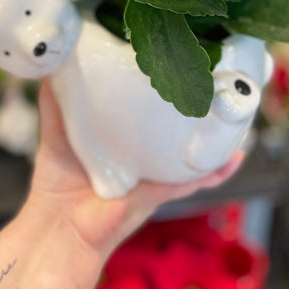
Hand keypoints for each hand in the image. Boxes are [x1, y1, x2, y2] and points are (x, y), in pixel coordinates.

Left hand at [29, 79, 244, 258]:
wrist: (59, 228)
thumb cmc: (57, 182)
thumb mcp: (57, 130)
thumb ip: (56, 99)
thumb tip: (52, 61)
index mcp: (123, 136)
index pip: (146, 108)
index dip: (160, 88)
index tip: (174, 61)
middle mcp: (144, 154)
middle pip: (176, 128)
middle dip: (197, 109)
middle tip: (216, 81)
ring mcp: (155, 173)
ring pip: (192, 152)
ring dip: (215, 137)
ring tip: (235, 115)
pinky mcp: (158, 192)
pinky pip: (193, 180)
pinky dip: (216, 171)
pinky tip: (233, 158)